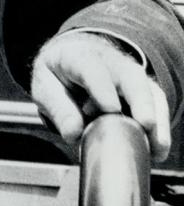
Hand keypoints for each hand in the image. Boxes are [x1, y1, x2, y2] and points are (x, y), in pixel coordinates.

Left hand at [31, 32, 171, 161]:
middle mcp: (109, 61)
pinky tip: (158, 149)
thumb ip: (58, 108)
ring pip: (148, 91)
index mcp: (77, 56)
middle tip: (146, 124)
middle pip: (129, 76)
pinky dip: (160, 127)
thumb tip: (74, 133)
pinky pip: (156, 105)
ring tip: (157, 147)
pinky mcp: (143, 90)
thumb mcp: (45, 85)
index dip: (101, 87)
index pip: (91, 68)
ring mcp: (130, 75)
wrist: (73, 55)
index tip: (110, 108)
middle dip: (140, 99)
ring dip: (156, 118)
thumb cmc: (58, 72)